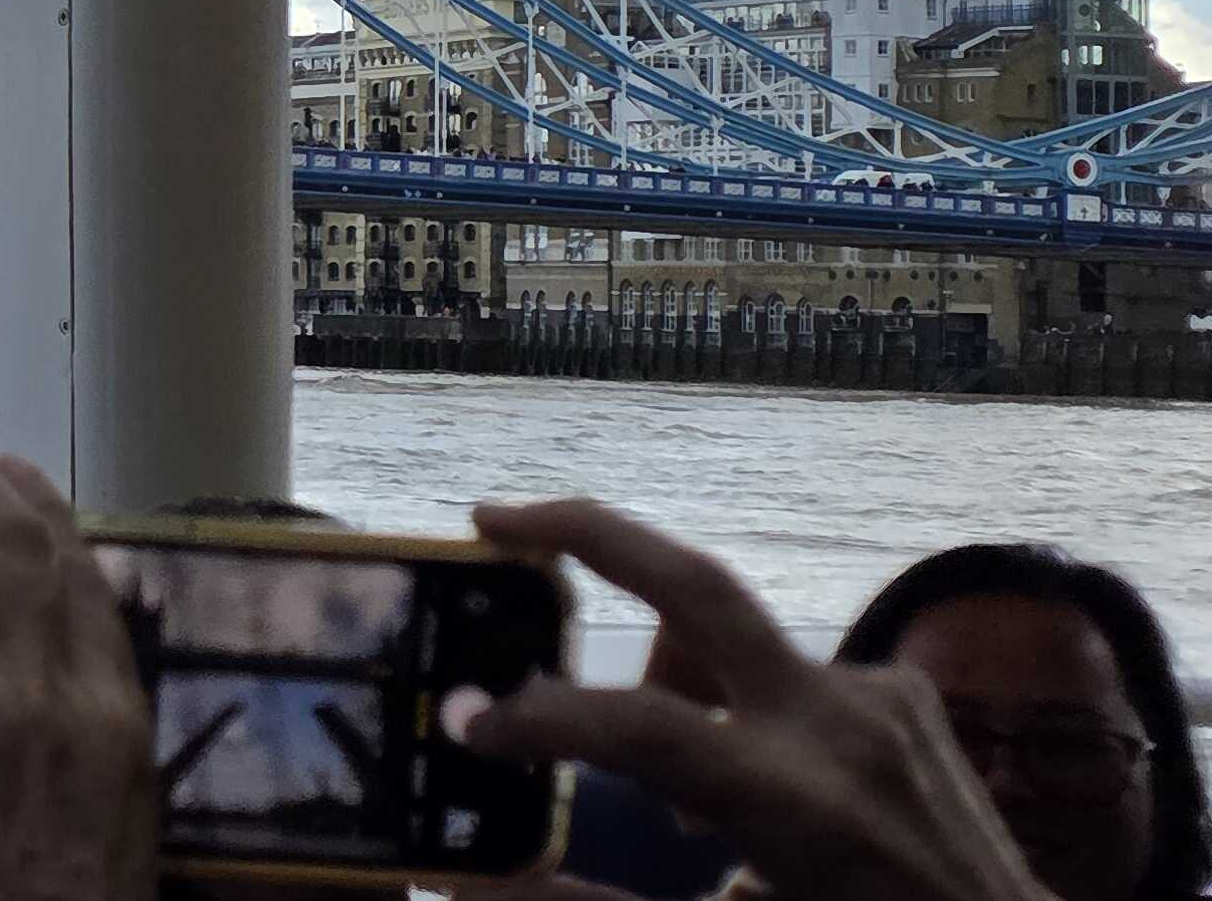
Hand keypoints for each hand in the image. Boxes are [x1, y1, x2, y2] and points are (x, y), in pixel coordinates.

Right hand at [463, 499, 1054, 900]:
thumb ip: (599, 897)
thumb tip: (481, 877)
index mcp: (794, 800)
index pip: (636, 725)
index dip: (537, 717)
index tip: (468, 724)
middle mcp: (842, 727)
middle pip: (697, 584)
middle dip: (588, 532)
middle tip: (496, 515)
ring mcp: (885, 697)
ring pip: (734, 637)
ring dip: (672, 670)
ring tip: (657, 763)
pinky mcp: (911, 692)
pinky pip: (792, 673)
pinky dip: (745, 706)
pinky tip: (753, 770)